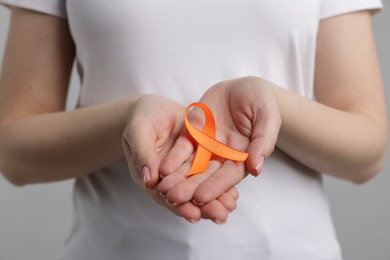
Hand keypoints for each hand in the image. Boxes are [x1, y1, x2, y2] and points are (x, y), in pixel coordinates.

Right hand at [122, 94, 237, 222]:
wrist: (154, 106)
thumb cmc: (141, 117)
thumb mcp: (138, 131)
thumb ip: (142, 153)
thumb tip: (148, 179)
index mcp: (151, 175)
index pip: (164, 196)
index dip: (179, 205)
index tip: (194, 214)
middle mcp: (169, 177)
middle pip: (186, 195)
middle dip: (204, 207)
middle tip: (220, 216)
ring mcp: (184, 168)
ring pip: (200, 186)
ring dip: (215, 198)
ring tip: (231, 206)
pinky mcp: (197, 158)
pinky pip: (209, 172)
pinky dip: (220, 181)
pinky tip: (234, 190)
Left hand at [158, 76, 280, 215]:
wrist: (243, 86)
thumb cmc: (261, 101)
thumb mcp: (267, 116)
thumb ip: (263, 141)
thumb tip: (256, 168)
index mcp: (242, 157)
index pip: (228, 176)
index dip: (215, 187)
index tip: (201, 197)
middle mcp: (222, 156)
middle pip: (205, 175)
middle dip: (190, 187)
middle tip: (174, 198)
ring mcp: (206, 146)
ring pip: (191, 166)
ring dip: (177, 178)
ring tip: (163, 189)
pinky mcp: (193, 134)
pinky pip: (182, 149)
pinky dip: (173, 159)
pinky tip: (162, 168)